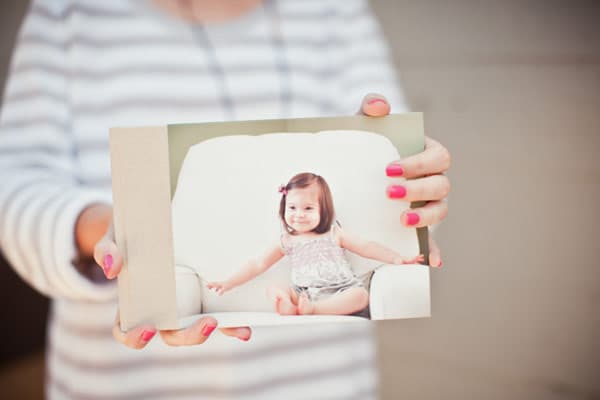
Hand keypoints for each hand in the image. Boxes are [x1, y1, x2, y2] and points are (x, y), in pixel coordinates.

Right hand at [90, 207, 250, 347]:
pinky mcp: (205, 296)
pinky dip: (232, 324)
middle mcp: (159, 310)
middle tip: (207, 324)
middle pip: (171, 334)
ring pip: (197, 328)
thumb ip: (107, 249)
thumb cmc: (129, 233)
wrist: (152, 218)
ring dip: (218, 331)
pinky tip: (244, 329)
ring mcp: (184, 305)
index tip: (149, 330)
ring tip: (234, 328)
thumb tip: (112, 268)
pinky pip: (218, 314)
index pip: (126, 331)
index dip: (135, 337)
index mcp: (133, 304)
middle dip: (188, 336)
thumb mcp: (115, 236)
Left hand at [360, 93, 450, 267]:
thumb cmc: (362, 145)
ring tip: (401, 219)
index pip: (438, 157)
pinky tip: (432, 261)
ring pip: (440, 210)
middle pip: (441, 185)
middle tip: (389, 192)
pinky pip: (430, 239)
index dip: (419, 164)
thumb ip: (370, 107)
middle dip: (418, 190)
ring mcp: (425, 203)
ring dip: (425, 217)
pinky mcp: (416, 224)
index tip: (390, 169)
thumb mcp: (362, 124)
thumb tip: (380, 106)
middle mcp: (431, 179)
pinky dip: (433, 250)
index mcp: (426, 153)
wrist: (348, 169)